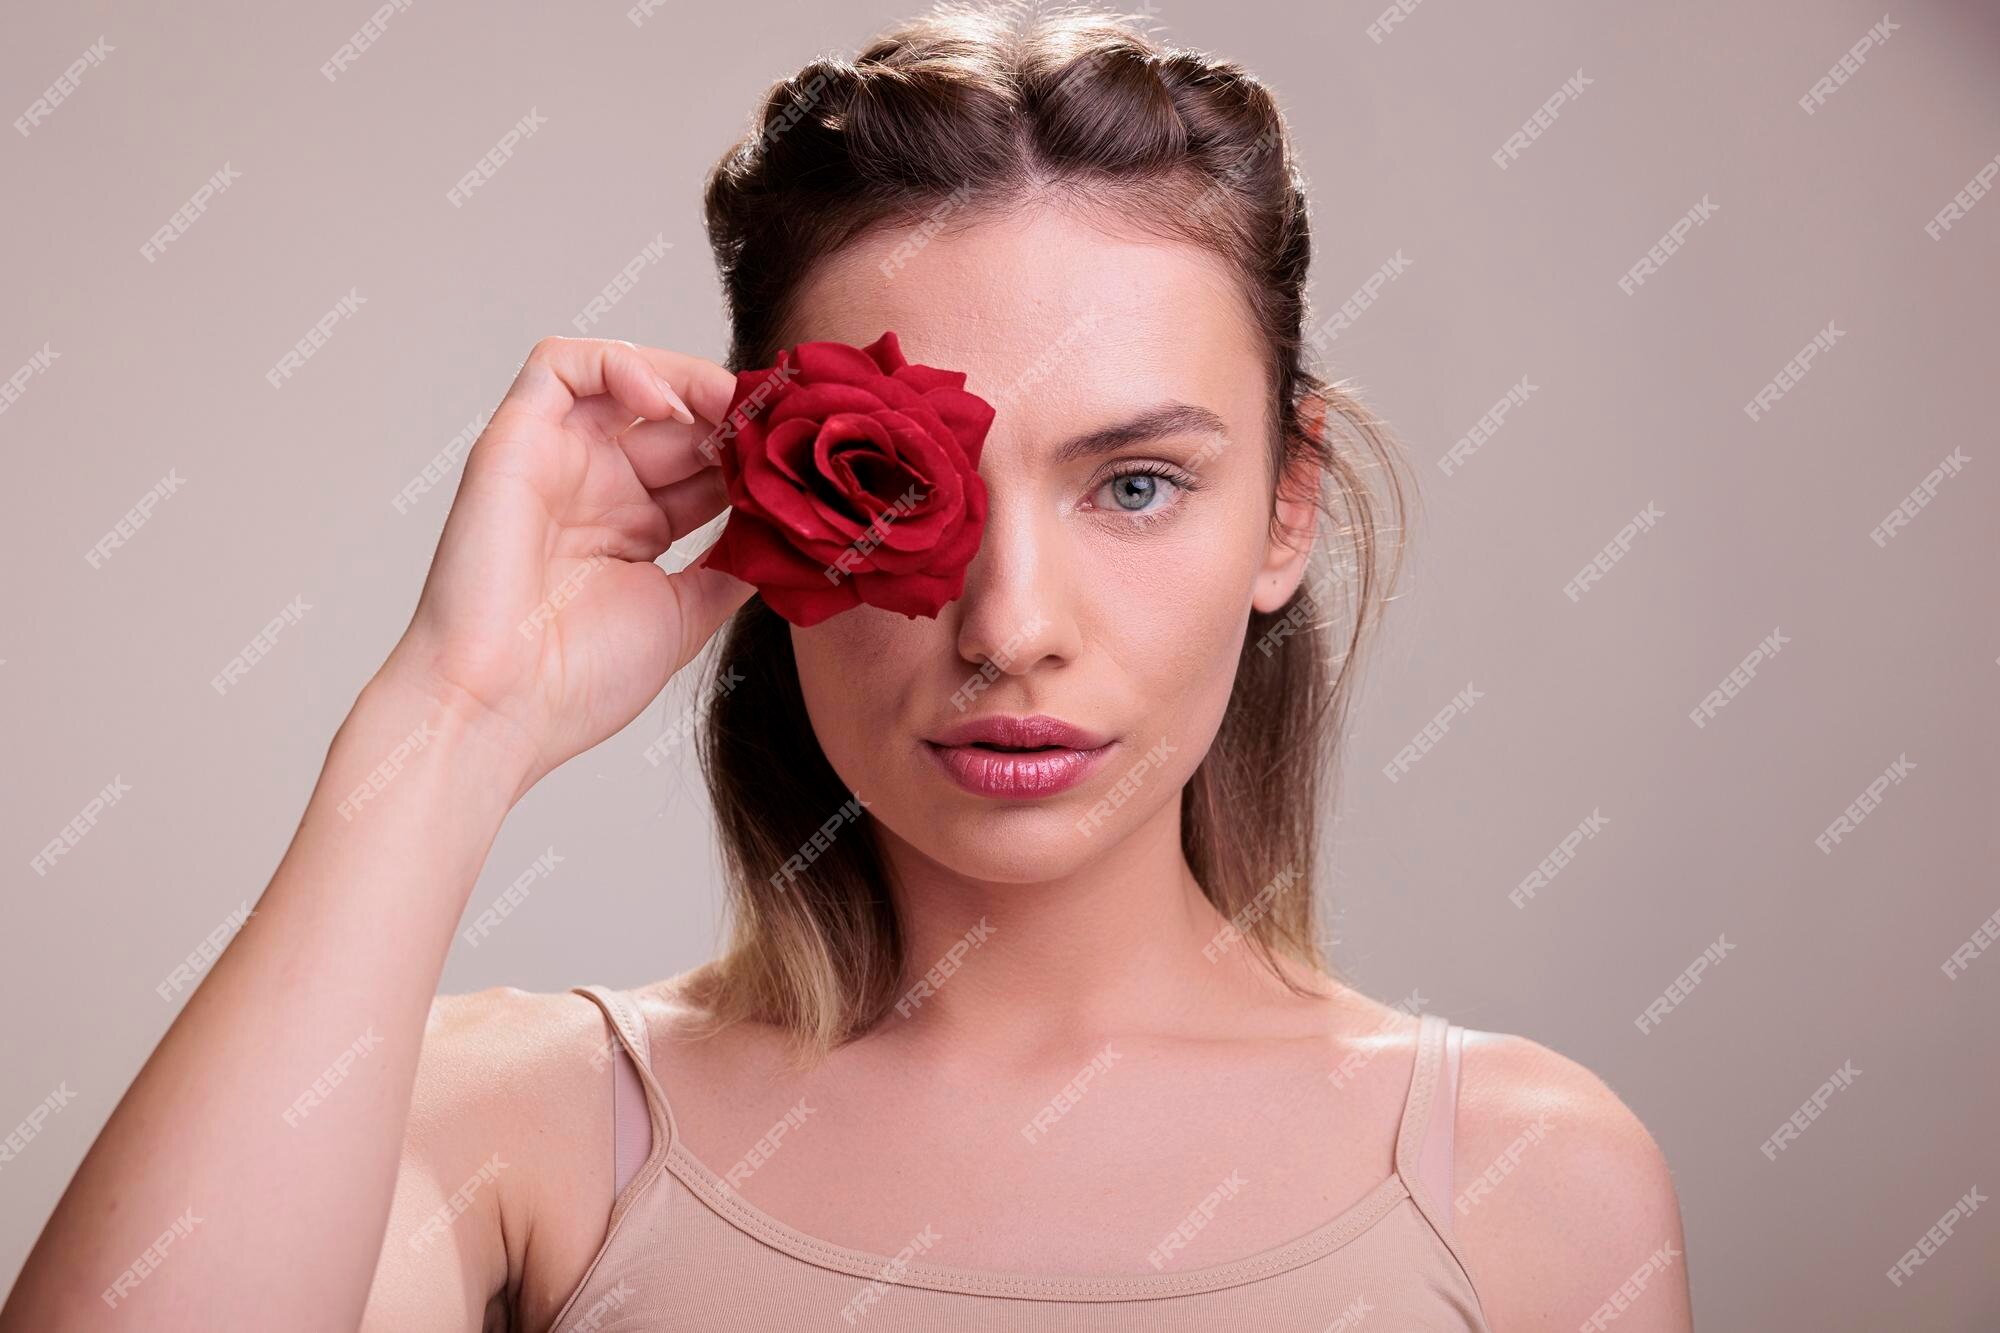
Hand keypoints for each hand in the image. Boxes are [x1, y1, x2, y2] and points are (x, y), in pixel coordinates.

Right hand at [381, 335, 751, 792]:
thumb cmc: (578, 679)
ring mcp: (556, 461)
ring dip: (688, 382)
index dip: (750, 452)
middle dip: (732, 416)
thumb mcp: (685, 613)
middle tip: (777, 428)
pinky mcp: (514, 440)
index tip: (796, 460)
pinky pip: (560, 364)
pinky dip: (619, 365)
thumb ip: (732, 564)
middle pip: (676, 418)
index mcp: (632, 527)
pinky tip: (668, 406)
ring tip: (732, 410)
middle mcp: (595, 486)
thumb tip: (787, 530)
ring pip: (625, 377)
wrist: (499, 707)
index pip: (703, 462)